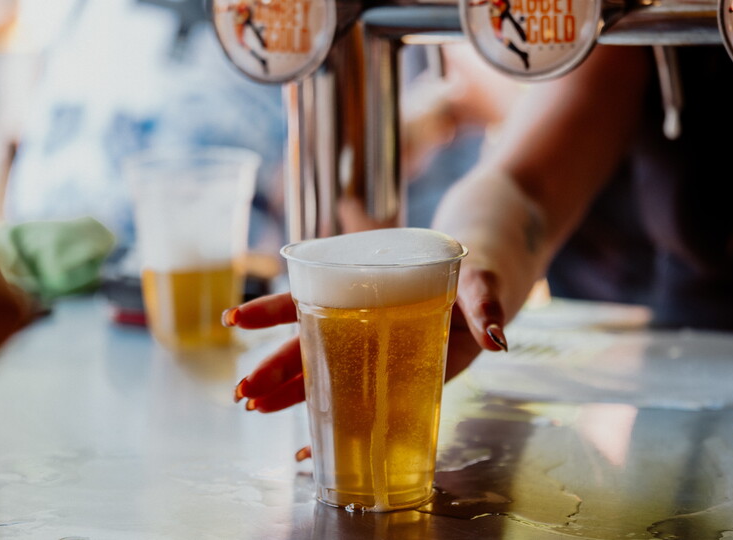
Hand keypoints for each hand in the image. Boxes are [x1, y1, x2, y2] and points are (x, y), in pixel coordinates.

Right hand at [225, 268, 507, 412]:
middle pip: (307, 343)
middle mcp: (365, 319)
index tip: (236, 322)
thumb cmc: (477, 266)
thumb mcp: (481, 281)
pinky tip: (310, 445)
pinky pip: (358, 396)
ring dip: (288, 390)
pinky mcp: (396, 372)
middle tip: (243, 393)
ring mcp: (377, 347)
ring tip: (255, 408)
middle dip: (272, 367)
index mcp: (369, 287)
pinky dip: (334, 421)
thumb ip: (486, 306)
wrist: (494, 274)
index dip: (272, 311)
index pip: (310, 297)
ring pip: (321, 370)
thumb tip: (496, 340)